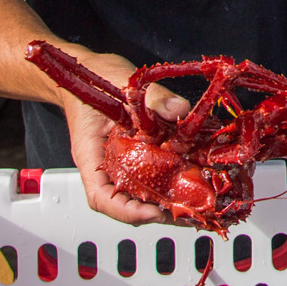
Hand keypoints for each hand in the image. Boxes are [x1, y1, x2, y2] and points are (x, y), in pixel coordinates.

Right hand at [58, 52, 185, 224]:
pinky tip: (195, 179)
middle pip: (127, 203)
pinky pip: (153, 174)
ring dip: (169, 201)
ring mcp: (122, 162)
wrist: (89, 71)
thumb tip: (180, 110)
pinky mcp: (138, 155)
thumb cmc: (95, 79)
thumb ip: (152, 96)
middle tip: (189, 213)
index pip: (101, 197)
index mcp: (91, 154)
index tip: (154, 211)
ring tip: (196, 204)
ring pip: (142, 192)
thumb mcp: (122, 82)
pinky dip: (172, 180)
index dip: (127, 211)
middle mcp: (106, 164)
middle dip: (158, 213)